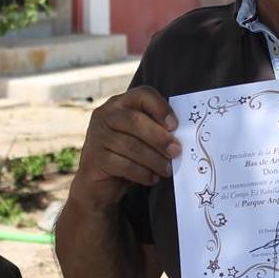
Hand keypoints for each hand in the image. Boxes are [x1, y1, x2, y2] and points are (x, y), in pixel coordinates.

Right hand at [75, 87, 180, 207]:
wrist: (99, 183)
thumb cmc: (127, 155)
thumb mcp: (141, 138)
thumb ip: (156, 130)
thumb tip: (183, 137)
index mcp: (120, 103)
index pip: (142, 94)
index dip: (160, 108)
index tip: (175, 126)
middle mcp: (105, 114)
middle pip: (135, 120)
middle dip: (159, 137)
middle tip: (177, 151)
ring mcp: (97, 135)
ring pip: (130, 145)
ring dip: (154, 159)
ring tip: (168, 169)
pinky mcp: (94, 158)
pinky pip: (123, 164)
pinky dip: (142, 173)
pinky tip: (153, 179)